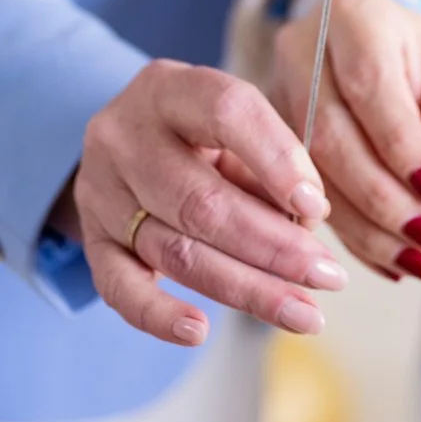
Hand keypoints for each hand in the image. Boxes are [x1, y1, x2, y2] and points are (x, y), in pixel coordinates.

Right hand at [68, 60, 348, 347]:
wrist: (123, 140)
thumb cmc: (197, 132)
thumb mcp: (233, 125)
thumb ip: (269, 163)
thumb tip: (307, 222)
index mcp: (170, 89)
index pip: (226, 113)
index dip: (277, 160)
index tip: (319, 207)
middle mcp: (125, 136)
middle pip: (201, 201)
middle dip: (274, 247)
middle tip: (328, 277)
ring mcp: (102, 192)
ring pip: (175, 251)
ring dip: (247, 290)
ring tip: (304, 313)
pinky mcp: (92, 242)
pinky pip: (119, 289)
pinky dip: (159, 316)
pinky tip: (198, 332)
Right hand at [271, 0, 420, 284]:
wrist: (394, 65)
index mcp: (353, 14)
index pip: (369, 82)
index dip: (402, 143)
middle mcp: (302, 49)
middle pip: (330, 132)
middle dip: (383, 195)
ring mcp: (276, 96)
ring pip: (310, 174)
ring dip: (367, 227)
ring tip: (418, 260)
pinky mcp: (268, 144)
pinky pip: (303, 198)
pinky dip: (352, 236)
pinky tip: (389, 261)